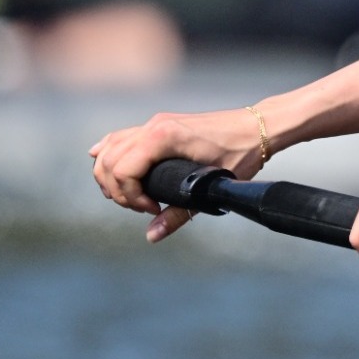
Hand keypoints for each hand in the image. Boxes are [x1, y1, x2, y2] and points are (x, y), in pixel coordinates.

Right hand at [90, 109, 266, 242]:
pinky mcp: (158, 125)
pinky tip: (101, 160)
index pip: (122, 170)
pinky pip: (121, 137)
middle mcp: (153, 126)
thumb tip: (152, 235)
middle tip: (141, 208)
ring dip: (109, 174)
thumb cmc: (240, 154)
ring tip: (130, 196)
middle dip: (116, 190)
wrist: (257, 127)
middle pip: (108, 161)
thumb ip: (178, 214)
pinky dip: (109, 151)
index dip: (129, 197)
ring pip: (109, 148)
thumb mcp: (211, 188)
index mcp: (163, 137)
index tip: (151, 210)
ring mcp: (154, 123)